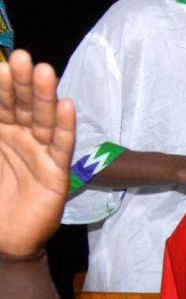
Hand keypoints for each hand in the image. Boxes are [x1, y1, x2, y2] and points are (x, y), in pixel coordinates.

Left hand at [0, 50, 74, 255]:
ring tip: (44, 71)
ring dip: (44, 96)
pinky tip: (66, 106)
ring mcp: (40, 153)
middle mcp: (20, 138)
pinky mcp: (57, 172)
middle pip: (22, 105)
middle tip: (21, 58)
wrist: (4, 240)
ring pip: (42, 119)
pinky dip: (64, 126)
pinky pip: (61, 146)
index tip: (1, 64)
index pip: (1, 103)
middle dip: (22, 82)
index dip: (1, 84)